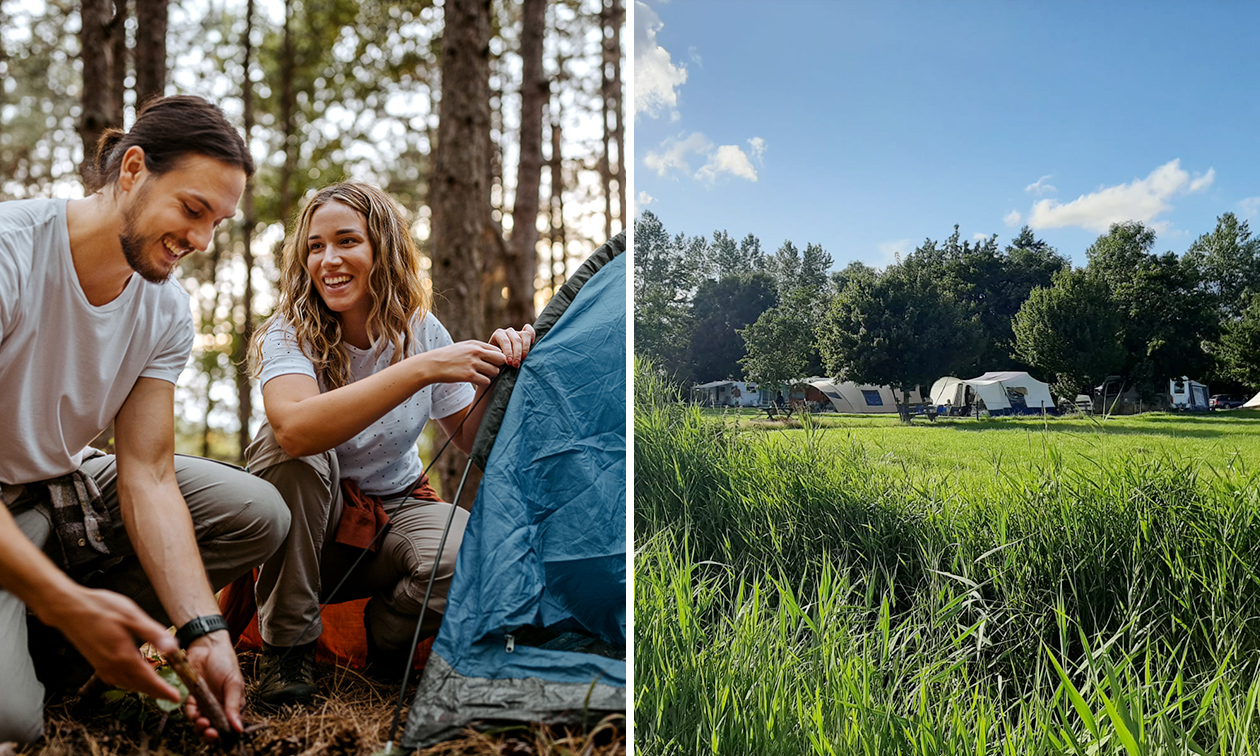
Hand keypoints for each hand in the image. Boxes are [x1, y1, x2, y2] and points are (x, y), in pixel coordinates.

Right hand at [36, 585, 181, 702]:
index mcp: (124, 656)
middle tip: (171, 696)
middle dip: (156, 693)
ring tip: (158, 689)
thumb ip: (152, 633)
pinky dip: (130, 682)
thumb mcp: (132, 616)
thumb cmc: (100, 608)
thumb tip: (172, 647)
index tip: (176, 698)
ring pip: (127, 684)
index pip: (148, 680)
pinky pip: (117, 679)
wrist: (69, 610)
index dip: (163, 691)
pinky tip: (135, 676)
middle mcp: (112, 666)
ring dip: (143, 688)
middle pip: (139, 686)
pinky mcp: (97, 663)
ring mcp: (102, 666)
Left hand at [182, 631, 242, 742]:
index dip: (224, 733)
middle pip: (214, 727)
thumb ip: (234, 706)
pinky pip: (190, 710)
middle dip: (209, 732)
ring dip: (199, 724)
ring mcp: (205, 702)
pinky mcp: (192, 697)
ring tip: (200, 719)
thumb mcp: (234, 684)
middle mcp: (219, 705)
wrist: (207, 646)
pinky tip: (193, 707)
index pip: (230, 725)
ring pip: (200, 722)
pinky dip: (191, 712)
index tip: (219, 733)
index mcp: (233, 704)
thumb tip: (239, 728)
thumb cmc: (225, 662)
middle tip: (208, 730)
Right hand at [419, 340, 507, 386]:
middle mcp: (476, 352)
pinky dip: (483, 383)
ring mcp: (473, 363)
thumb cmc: (449, 357)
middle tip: (489, 371)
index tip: (492, 364)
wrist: (432, 365)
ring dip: (490, 376)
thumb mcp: (464, 347)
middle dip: (497, 366)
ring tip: (480, 376)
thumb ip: (479, 349)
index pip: (498, 350)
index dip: (497, 359)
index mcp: (476, 344)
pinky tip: (476, 381)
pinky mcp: (469, 375)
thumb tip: (496, 355)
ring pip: (495, 371)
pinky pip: (486, 381)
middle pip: (501, 360)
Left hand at [488, 323, 535, 367]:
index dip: (508, 352)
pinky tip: (532, 343)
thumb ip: (499, 358)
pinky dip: (532, 335)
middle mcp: (508, 331)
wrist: (497, 358)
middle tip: (516, 365)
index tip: (509, 363)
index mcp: (498, 335)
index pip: (505, 341)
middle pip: (516, 340)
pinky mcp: (524, 333)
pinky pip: (530, 330)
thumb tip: (507, 361)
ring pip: (525, 335)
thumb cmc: (496, 359)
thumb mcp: (495, 359)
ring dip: (525, 348)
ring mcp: (517, 332)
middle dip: (517, 354)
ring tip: (523, 359)